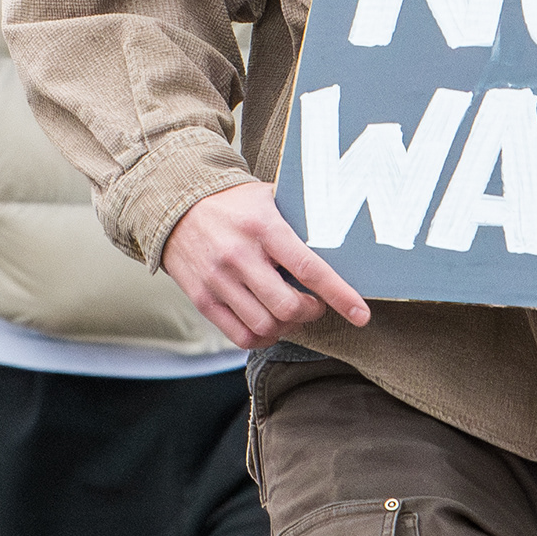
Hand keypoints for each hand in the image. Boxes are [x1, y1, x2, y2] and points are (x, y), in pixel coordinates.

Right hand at [163, 182, 371, 347]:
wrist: (175, 203)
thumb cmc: (234, 203)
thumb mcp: (269, 197)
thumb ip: (301, 218)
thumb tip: (344, 234)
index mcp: (263, 227)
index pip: (309, 268)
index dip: (340, 295)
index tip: (361, 314)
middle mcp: (239, 255)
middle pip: (288, 308)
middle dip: (312, 312)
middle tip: (315, 304)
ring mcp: (218, 280)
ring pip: (265, 327)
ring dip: (288, 327)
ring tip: (291, 313)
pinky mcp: (202, 298)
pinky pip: (240, 335)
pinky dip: (262, 338)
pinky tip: (268, 324)